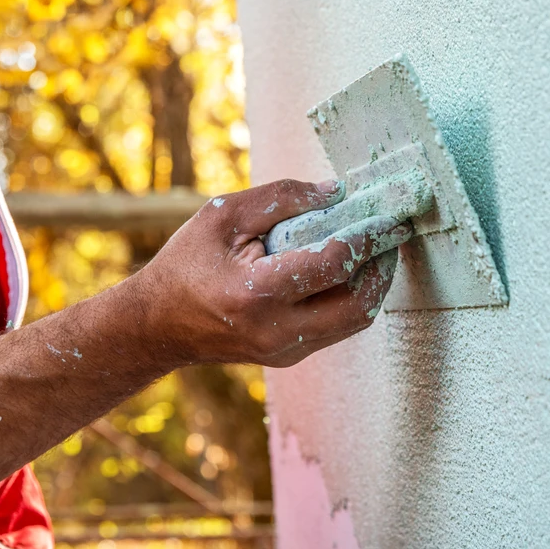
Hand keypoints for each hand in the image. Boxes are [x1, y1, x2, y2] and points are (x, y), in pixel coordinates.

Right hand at [133, 179, 411, 366]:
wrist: (156, 326)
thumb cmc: (186, 263)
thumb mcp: (223, 215)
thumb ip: (282, 198)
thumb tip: (338, 191)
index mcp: (256, 293)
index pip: (333, 263)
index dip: (367, 235)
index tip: (389, 213)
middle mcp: (276, 331)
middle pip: (358, 304)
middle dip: (384, 267)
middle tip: (393, 234)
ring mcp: (285, 351)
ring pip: (355, 322)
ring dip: (374, 285)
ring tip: (378, 249)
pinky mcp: (290, 357)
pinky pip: (338, 328)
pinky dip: (354, 298)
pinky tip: (352, 270)